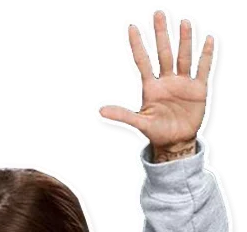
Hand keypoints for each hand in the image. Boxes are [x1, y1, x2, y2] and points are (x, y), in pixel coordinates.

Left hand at [98, 11, 216, 159]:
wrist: (175, 143)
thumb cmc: (156, 133)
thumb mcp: (139, 123)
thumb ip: (122, 116)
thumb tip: (99, 111)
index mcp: (150, 88)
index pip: (143, 61)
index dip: (138, 44)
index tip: (132, 26)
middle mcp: (166, 81)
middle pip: (163, 53)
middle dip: (161, 34)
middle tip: (159, 13)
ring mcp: (183, 83)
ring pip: (183, 57)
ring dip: (184, 40)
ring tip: (184, 21)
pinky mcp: (198, 89)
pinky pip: (203, 69)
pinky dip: (206, 55)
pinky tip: (208, 38)